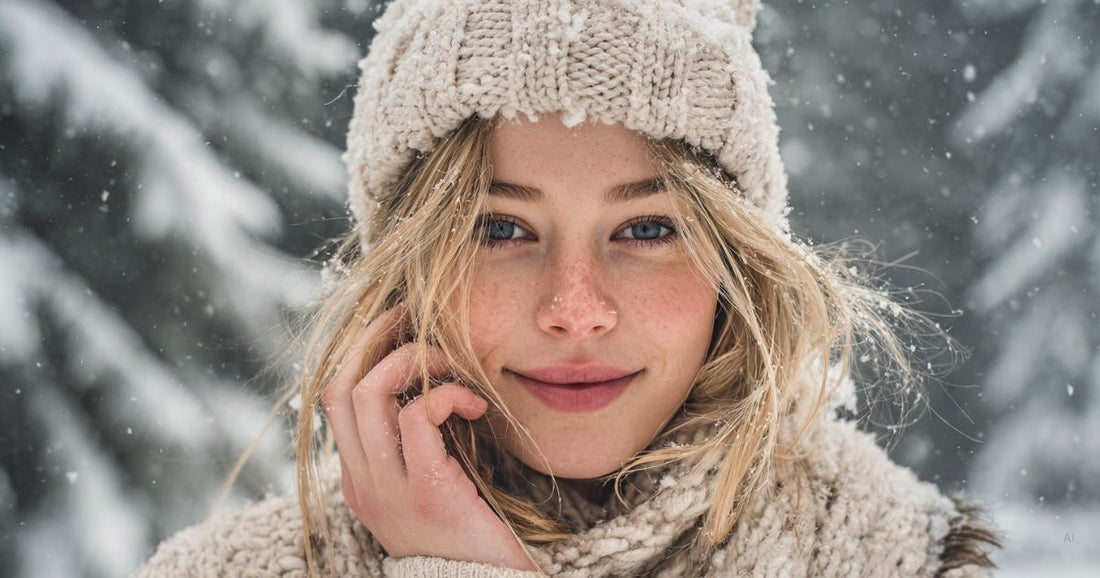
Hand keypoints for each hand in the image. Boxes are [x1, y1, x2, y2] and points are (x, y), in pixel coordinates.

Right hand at [321, 305, 535, 570]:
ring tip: (451, 362)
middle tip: (413, 314)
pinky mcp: (427, 492)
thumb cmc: (471, 533)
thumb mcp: (432, 484)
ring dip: (414, 359)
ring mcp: (388, 490)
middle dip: (375, 336)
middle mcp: (362, 483)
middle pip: (340, 386)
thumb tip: (430, 382)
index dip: (362, 351)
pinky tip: (476, 406)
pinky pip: (419, 416)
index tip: (399, 325)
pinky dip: (447, 395)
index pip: (335, 398)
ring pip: (369, 393)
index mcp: (359, 479)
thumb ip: (419, 444)